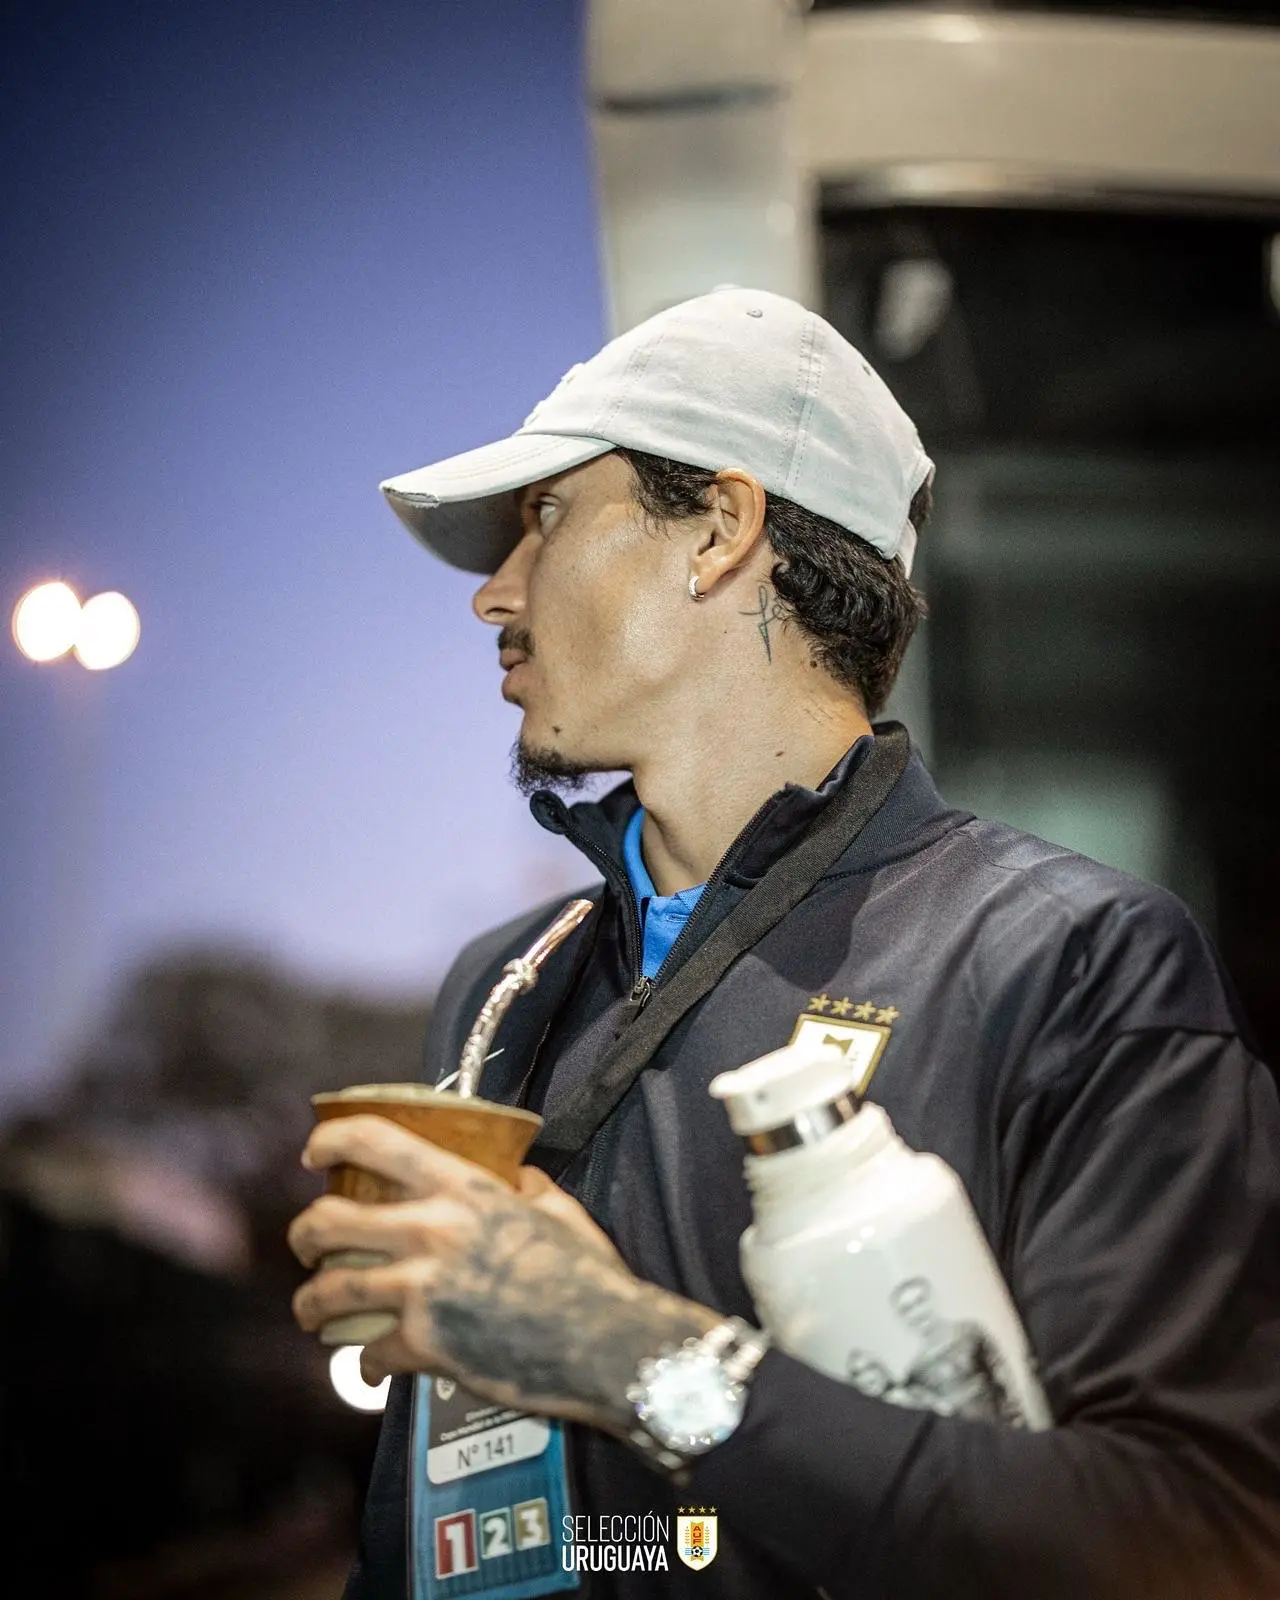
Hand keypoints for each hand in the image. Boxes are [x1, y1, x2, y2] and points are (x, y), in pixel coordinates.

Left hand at [288, 1115, 716, 1431]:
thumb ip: (527, 1188)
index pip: (374, 1142)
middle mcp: (432, 1230)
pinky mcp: (424, 1344)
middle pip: (328, 1222)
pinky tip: (373, 1367)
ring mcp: (422, 1289)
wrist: (606, 1342)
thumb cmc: (590, 1277)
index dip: (330, 1141)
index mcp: (463, 1189)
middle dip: (302, 1236)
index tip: (313, 1153)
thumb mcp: (560, 1210)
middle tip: (305, 1247)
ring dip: (310, 1304)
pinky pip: (371, 1353)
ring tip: (312, 1313)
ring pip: (329, 1292)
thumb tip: (515, 1177)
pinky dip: (367, 1364)